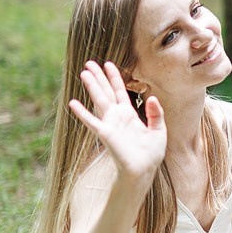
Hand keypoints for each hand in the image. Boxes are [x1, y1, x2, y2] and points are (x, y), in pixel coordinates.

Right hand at [67, 60, 166, 183]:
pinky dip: (82, 113)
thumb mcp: (159, 130)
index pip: (120, 91)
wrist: (144, 170)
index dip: (114, 77)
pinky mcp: (106, 134)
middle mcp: (117, 117)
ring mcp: (110, 124)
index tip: (108, 64)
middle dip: (98, 77)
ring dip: (92, 87)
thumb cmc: (151, 153)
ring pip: (99, 100)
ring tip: (83, 73)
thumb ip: (156, 114)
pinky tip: (73, 103)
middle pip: (106, 92)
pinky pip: (92, 121)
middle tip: (89, 62)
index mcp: (129, 114)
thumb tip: (153, 98)